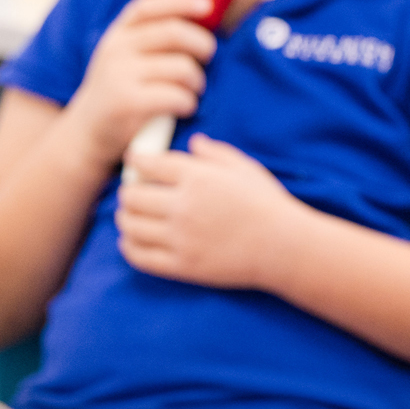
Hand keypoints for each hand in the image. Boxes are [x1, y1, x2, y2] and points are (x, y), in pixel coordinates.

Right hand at [64, 0, 216, 164]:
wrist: (87, 133)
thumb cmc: (121, 91)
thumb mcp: (127, 58)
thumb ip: (154, 39)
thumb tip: (205, 20)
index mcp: (118, 34)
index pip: (148, 6)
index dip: (180, 1)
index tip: (208, 4)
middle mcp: (115, 49)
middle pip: (174, 32)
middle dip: (203, 44)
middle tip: (208, 58)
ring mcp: (119, 74)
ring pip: (182, 66)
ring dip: (197, 81)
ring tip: (193, 90)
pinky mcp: (126, 102)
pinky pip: (176, 95)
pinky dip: (189, 102)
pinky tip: (184, 107)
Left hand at [116, 134, 303, 290]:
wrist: (284, 247)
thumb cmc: (267, 204)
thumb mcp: (246, 169)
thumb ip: (216, 153)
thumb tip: (194, 143)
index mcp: (198, 178)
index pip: (149, 164)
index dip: (137, 160)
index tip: (136, 162)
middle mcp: (183, 206)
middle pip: (131, 195)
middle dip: (128, 190)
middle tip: (133, 191)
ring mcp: (180, 238)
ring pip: (130, 225)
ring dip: (125, 217)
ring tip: (131, 215)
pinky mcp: (181, 265)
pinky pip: (138, 256)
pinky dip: (128, 246)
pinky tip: (133, 239)